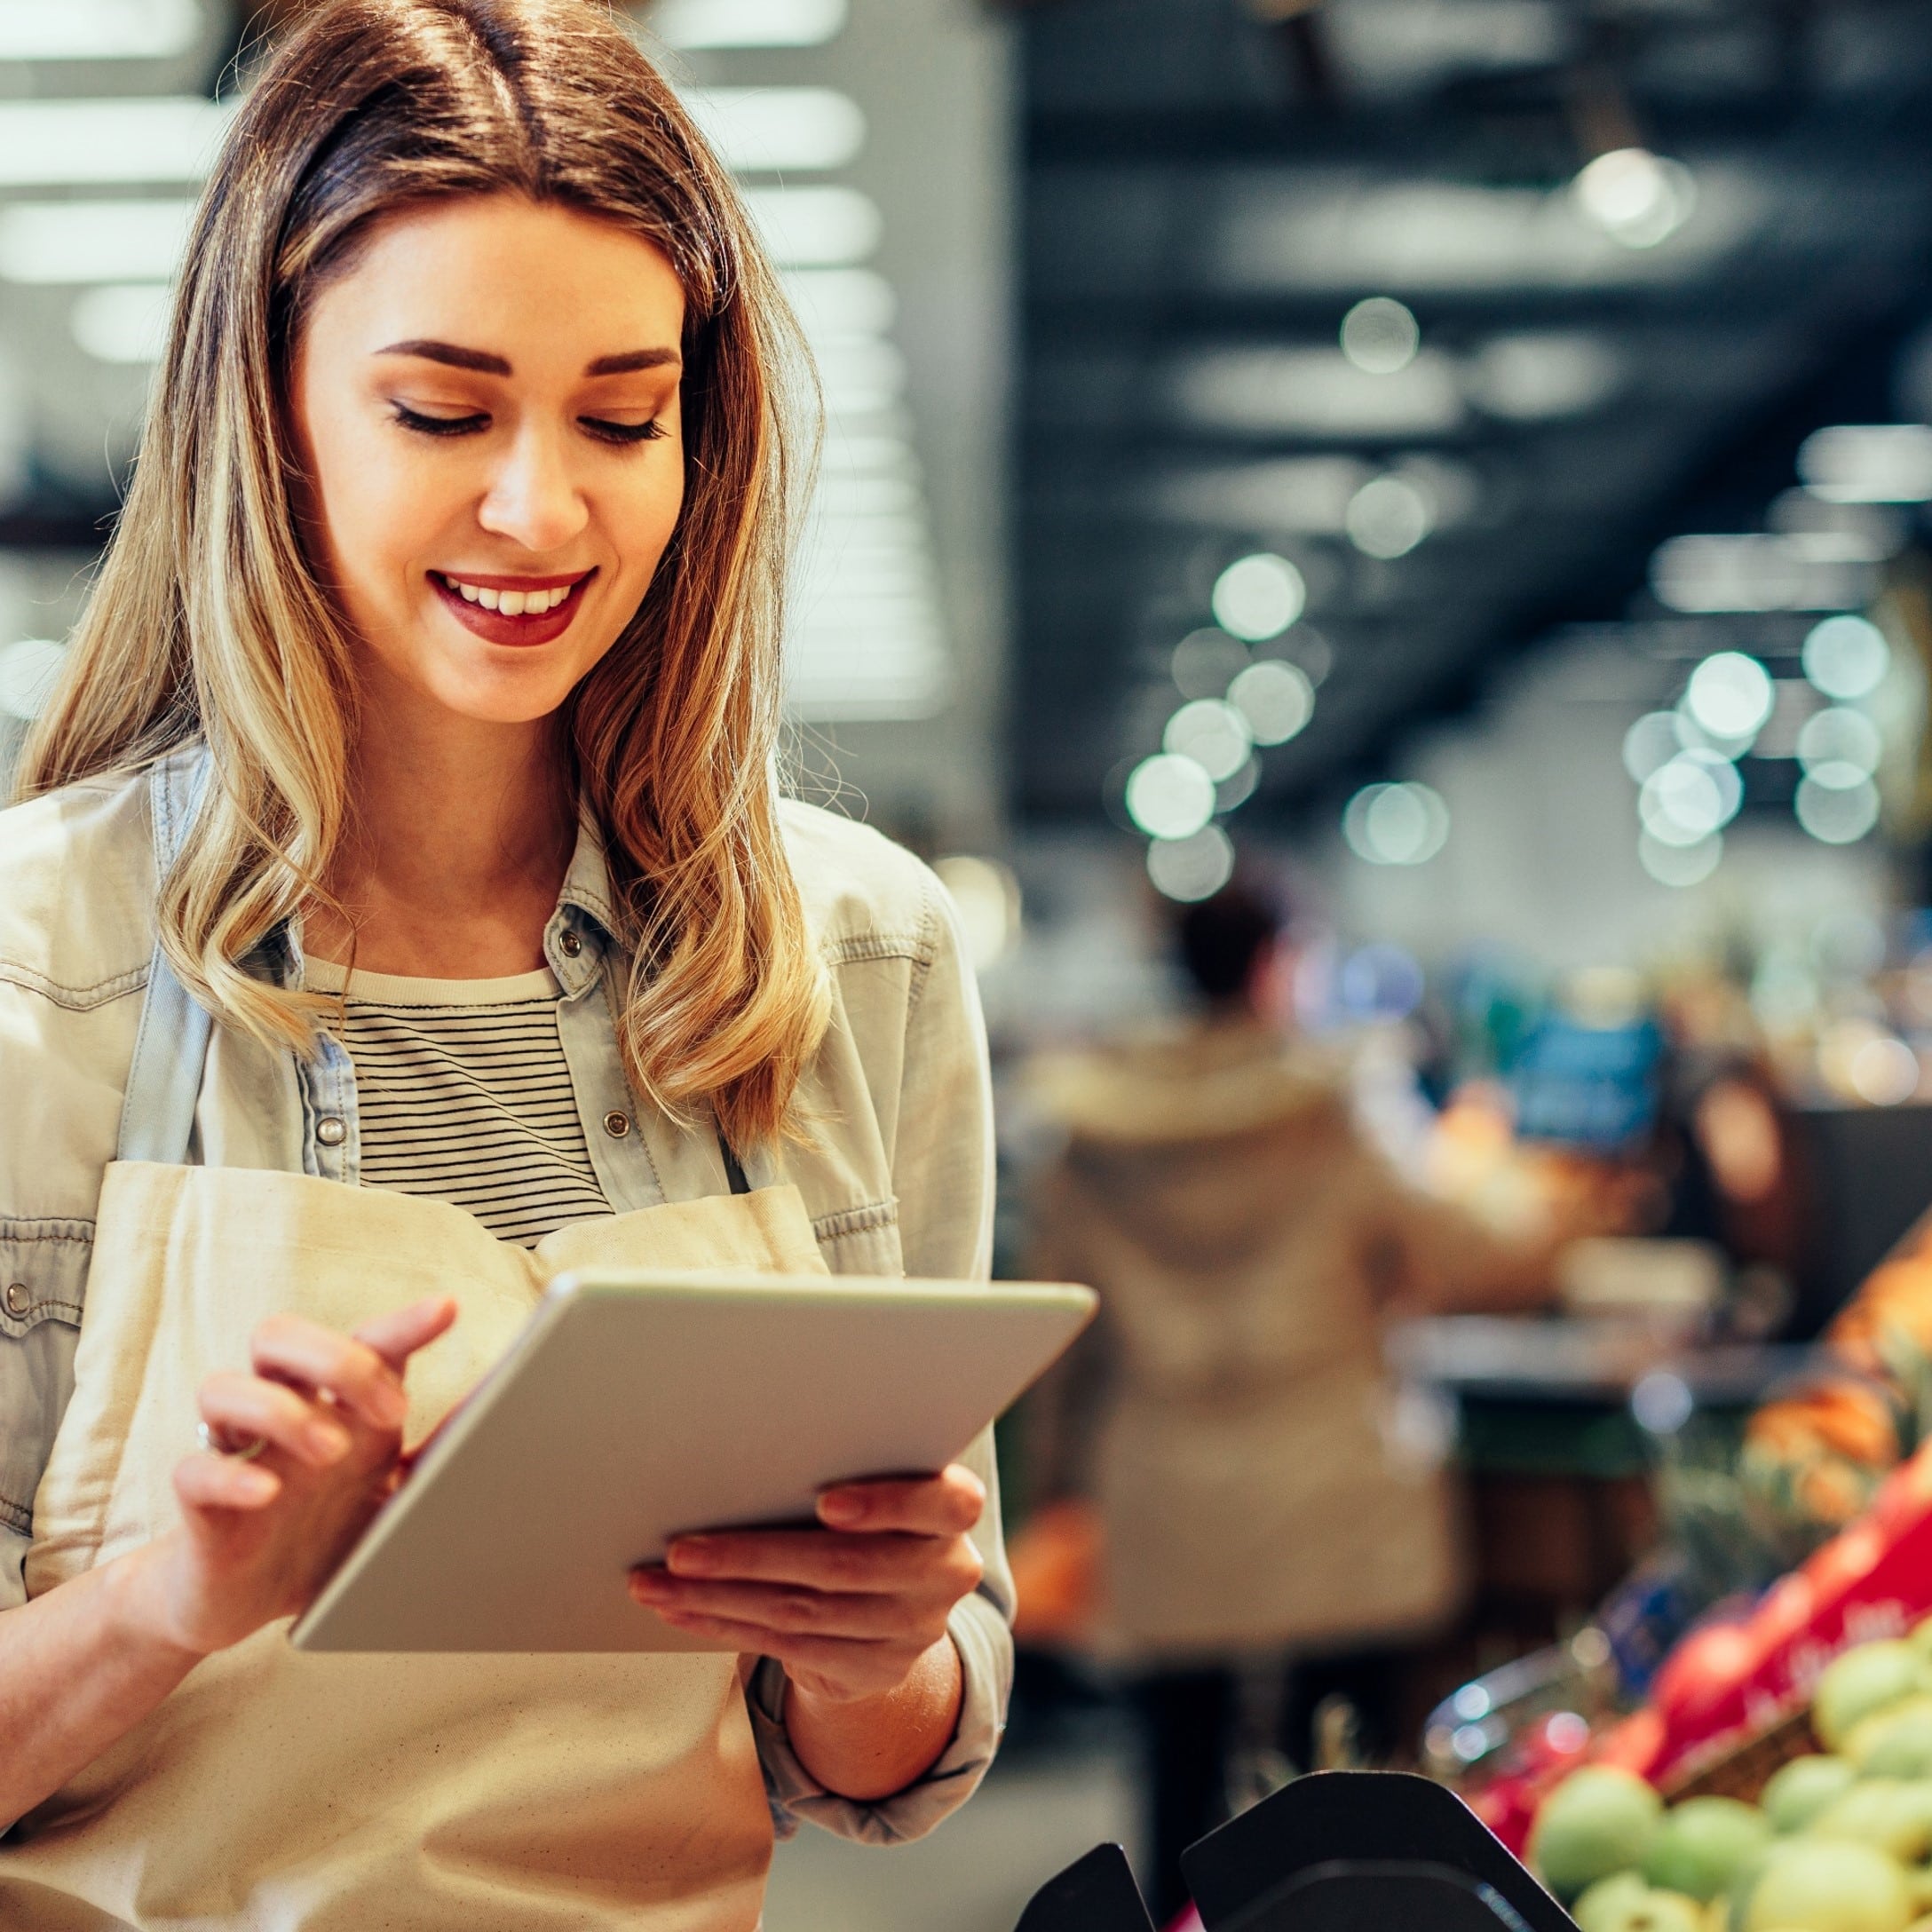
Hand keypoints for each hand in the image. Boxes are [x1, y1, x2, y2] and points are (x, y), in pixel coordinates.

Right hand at [129, 1296, 457, 1657]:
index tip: (447, 1310)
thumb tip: (502, 1407)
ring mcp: (234, 1453)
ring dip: (282, 1411)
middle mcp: (281, 1413)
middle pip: (280, 1336)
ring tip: (333, 1452)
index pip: (363, 1341)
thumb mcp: (393, 1495)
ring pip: (223, 1386)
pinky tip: (269, 1493)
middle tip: (390, 1413)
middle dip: (337, 1359)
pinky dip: (230, 1476)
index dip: (402, 1322)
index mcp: (335, 1404)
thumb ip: (439, 1452)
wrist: (244, 1604)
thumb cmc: (323, 1532)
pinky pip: (193, 1471)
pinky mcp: (197, 1507)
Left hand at [628, 1464, 986, 1704]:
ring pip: (804, 1612)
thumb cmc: (871, 1513)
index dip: (887, 1504)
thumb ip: (844, 1463)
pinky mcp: (873, 1670)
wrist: (897, 1605)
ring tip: (658, 1581)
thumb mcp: (880, 1482)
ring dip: (719, 1597)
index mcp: (955, 1511)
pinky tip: (680, 1610)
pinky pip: (787, 1648)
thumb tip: (745, 1443)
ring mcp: (912, 1629)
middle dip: (752, 1557)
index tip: (826, 1503)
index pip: (944, 1503)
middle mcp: (945, 1573)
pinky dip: (725, 1625)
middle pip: (845, 1566)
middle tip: (682, 1549)